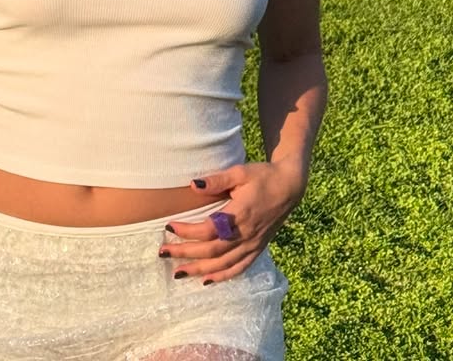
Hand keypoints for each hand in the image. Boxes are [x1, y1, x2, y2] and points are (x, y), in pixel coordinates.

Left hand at [158, 159, 307, 284]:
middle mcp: (246, 234)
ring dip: (199, 270)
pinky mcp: (257, 248)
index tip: (169, 227)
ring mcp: (253, 244)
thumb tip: (193, 185)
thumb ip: (217, 181)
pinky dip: (222, 276)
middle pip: (212, 250)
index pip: (209, 229)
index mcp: (240, 214)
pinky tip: (207, 280)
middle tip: (163, 253)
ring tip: (178, 273)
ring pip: (223, 264)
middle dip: (186, 253)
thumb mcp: (240, 172)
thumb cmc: (263, 176)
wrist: (289, 187)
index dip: (188, 232)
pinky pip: (239, 268)